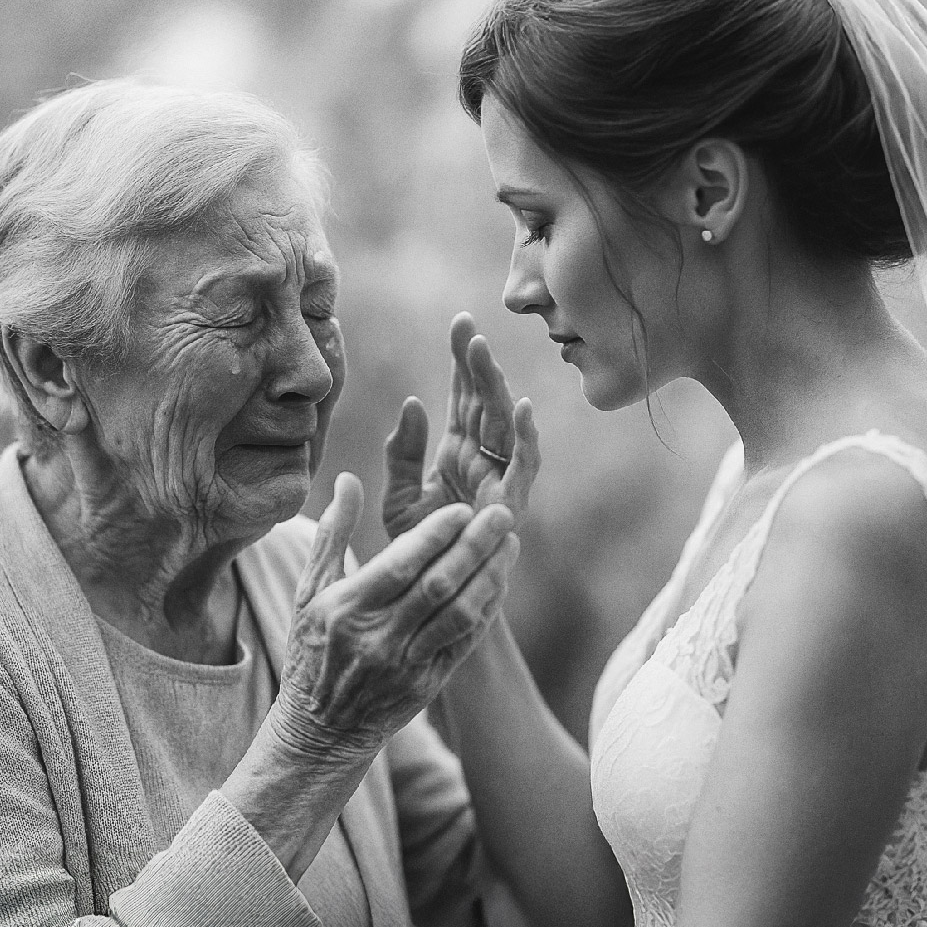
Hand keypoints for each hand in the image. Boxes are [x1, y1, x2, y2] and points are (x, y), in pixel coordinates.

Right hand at [276, 471, 520, 759]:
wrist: (321, 730)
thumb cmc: (313, 650)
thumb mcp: (309, 592)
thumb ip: (332, 534)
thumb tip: (347, 479)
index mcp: (347, 609)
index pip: (400, 564)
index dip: (435, 535)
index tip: (462, 509)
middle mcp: (377, 638)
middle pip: (438, 585)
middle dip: (475, 546)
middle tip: (502, 515)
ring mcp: (405, 665)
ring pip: (460, 614)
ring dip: (491, 576)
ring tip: (509, 545)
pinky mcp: (428, 685)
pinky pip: (466, 642)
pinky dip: (486, 611)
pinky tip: (499, 583)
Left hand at [383, 312, 539, 538]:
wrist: (430, 604)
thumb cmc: (419, 554)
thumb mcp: (399, 498)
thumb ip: (402, 453)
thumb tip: (413, 403)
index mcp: (457, 454)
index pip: (463, 398)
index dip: (462, 361)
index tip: (459, 322)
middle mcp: (482, 462)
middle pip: (485, 403)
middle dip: (478, 365)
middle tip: (468, 327)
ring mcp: (499, 482)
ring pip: (503, 427)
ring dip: (496, 390)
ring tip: (483, 354)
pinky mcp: (510, 507)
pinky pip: (522, 469)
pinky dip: (526, 440)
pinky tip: (523, 409)